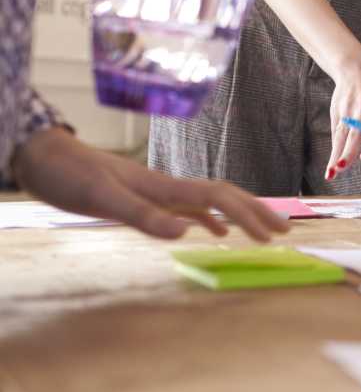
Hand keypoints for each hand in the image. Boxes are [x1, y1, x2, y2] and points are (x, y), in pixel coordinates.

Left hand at [13, 128, 289, 240]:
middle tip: (287, 232)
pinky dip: (210, 220)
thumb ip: (144, 215)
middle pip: (226, 196)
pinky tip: (215, 232)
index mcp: (165, 187)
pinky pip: (190, 208)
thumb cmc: (69, 175)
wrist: (42, 157)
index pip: (220, 197)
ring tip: (263, 233)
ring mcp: (158, 192)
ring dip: (240, 216)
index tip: (273, 234)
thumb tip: (188, 232)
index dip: (250, 214)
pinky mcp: (144, 198)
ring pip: (212, 202)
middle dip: (258, 212)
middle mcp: (169, 187)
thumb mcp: (103, 198)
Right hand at [326, 53, 360, 181]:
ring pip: (342, 135)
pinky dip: (334, 149)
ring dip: (336, 155)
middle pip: (356, 133)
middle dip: (349, 151)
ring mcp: (348, 109)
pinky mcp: (336, 111)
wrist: (354, 71)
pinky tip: (332, 165)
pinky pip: (336, 133)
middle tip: (343, 167)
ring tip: (332, 172)